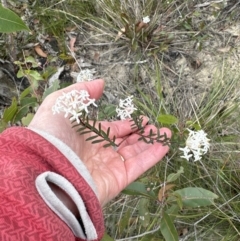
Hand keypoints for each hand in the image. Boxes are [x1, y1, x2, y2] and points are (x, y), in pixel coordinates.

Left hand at [29, 79, 170, 205]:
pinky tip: (164, 145)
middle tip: (154, 126)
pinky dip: (152, 156)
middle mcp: (98, 153)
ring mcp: (108, 167)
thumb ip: (81, 92)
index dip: (126, 124)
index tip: (141, 119)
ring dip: (150, 143)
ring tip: (165, 133)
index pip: (112, 130)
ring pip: (134, 154)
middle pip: (125, 142)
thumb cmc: (51, 134)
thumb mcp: (61, 104)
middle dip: (140, 133)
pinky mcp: (116, 180)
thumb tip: (101, 83)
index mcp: (87, 137)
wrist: (45, 168)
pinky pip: (138, 167)